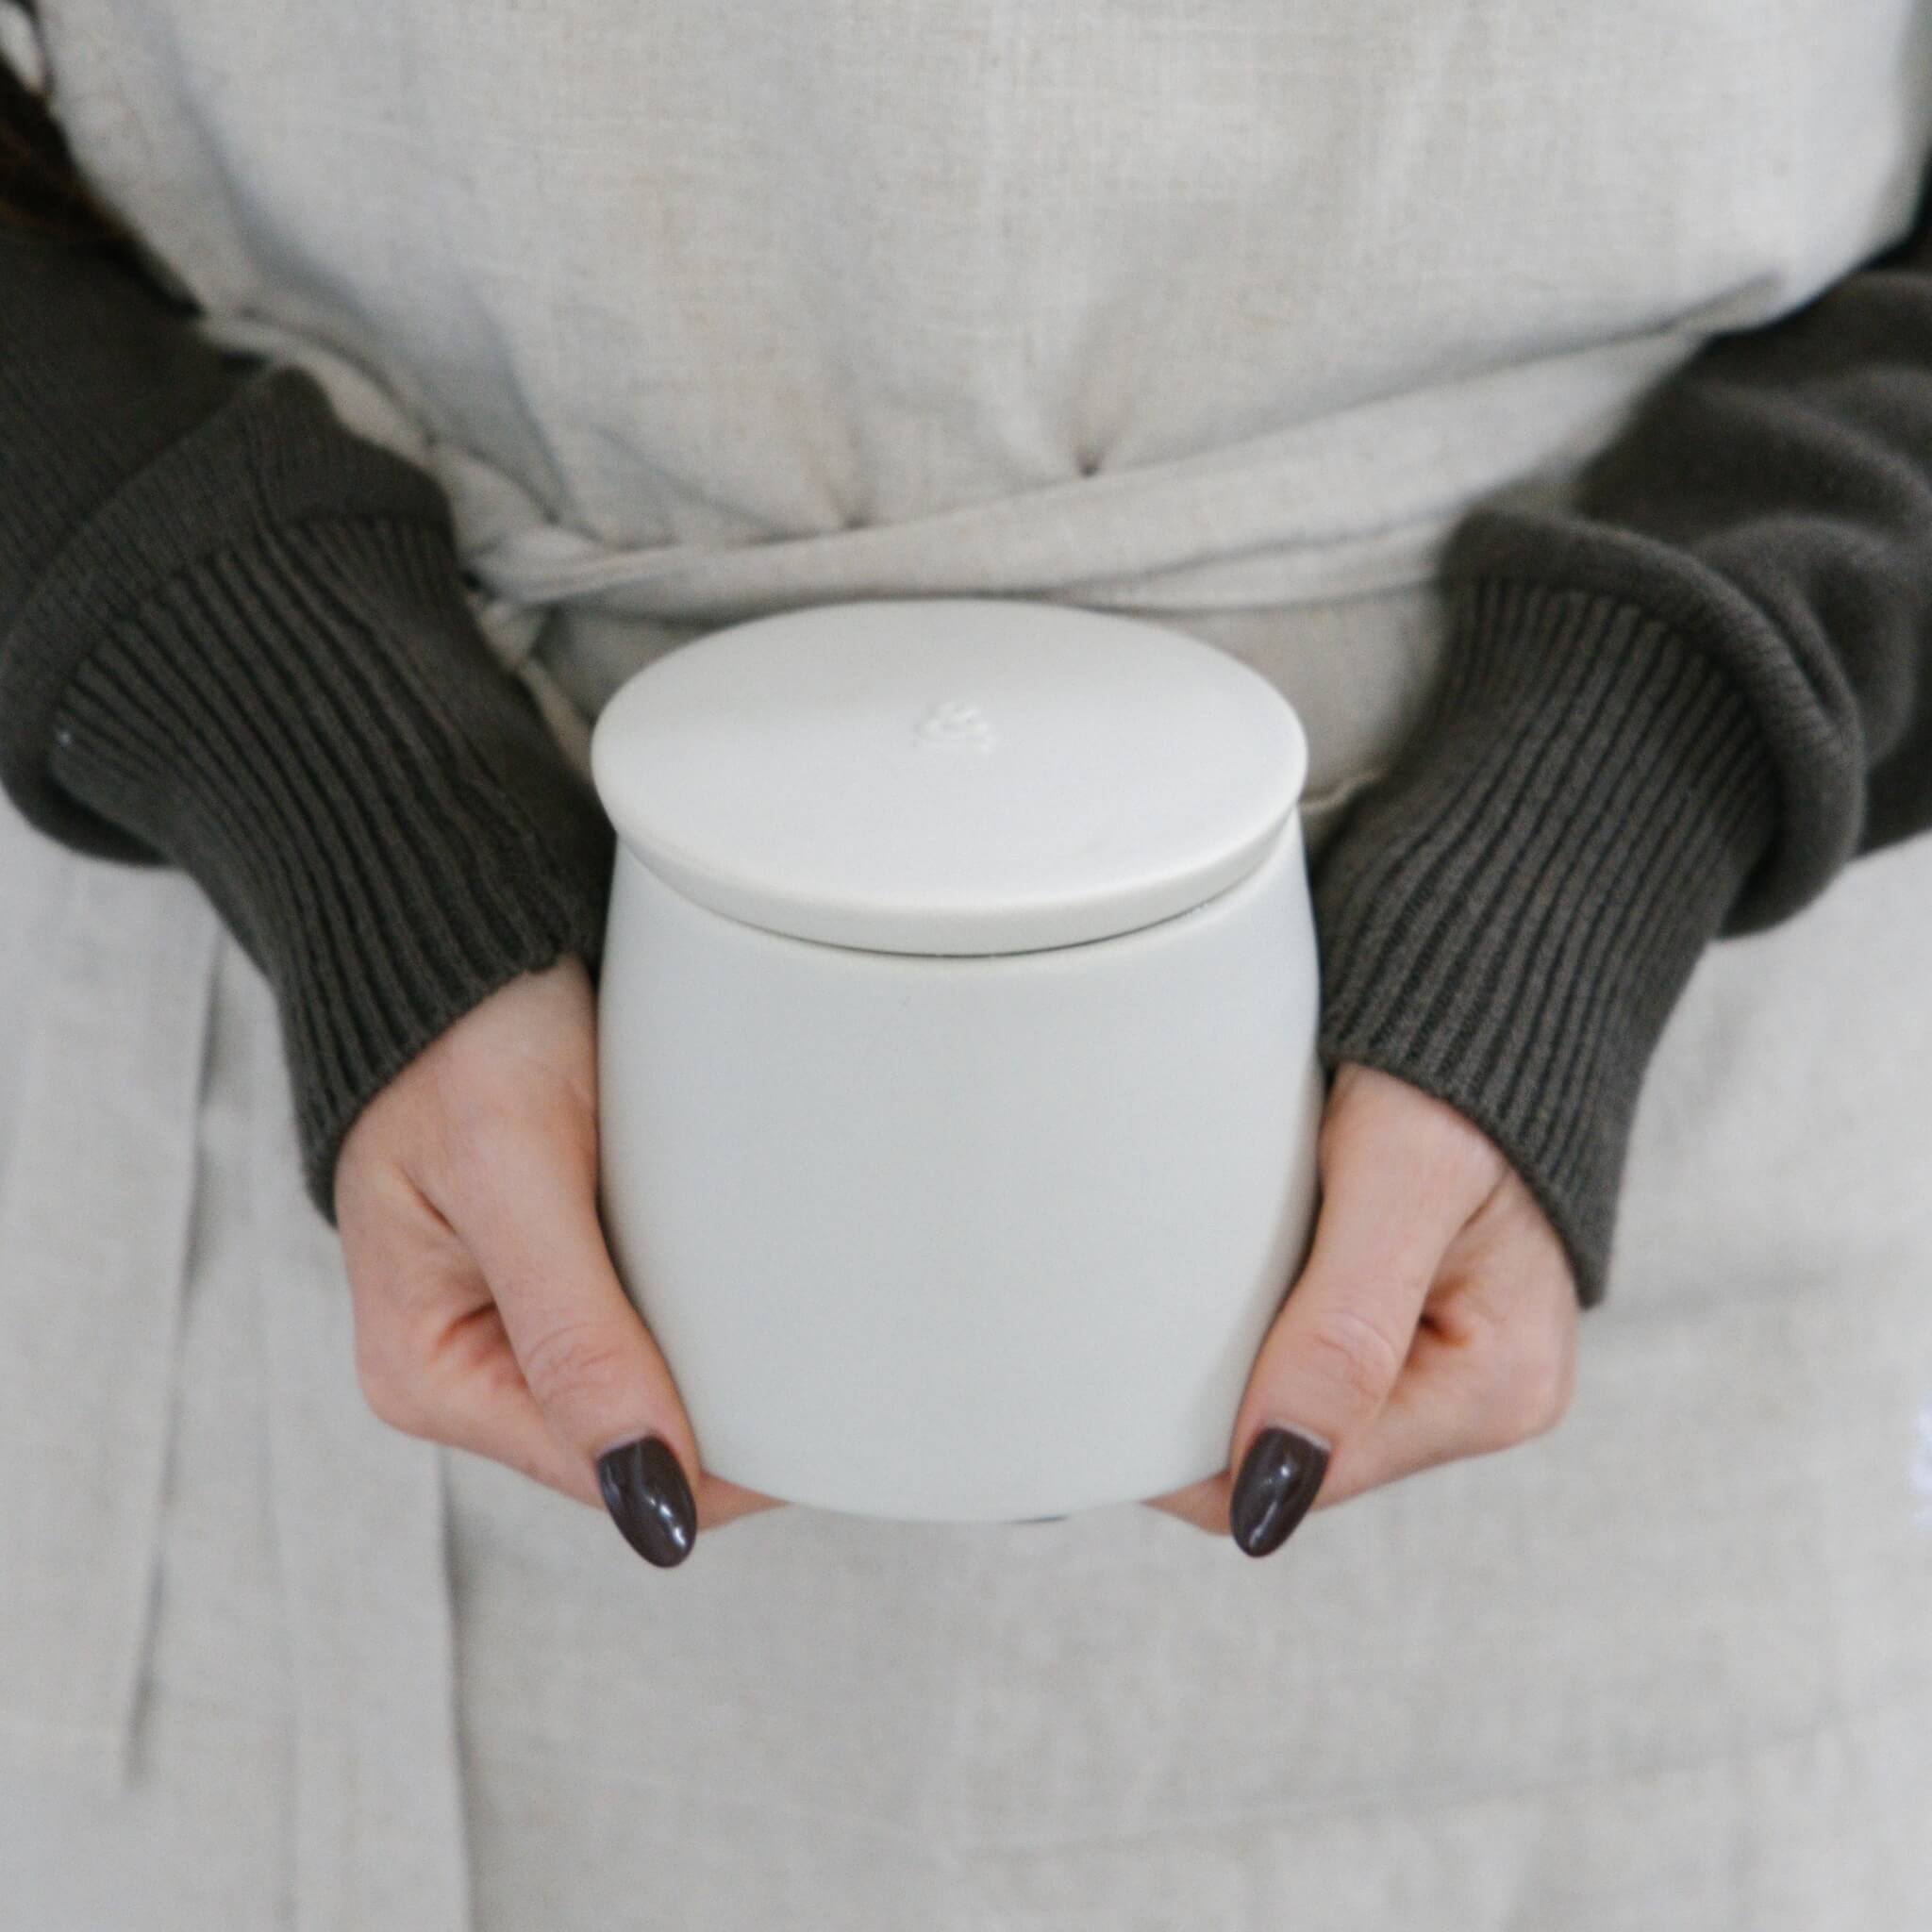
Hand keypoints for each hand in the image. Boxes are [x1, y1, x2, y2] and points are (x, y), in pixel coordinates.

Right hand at [334, 954, 784, 1566]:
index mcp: (426, 1371)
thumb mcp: (512, 1173)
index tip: (818, 1423)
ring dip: (724, 1360)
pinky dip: (712, 1306)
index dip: (714, 1465)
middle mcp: (471, 1361)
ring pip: (657, 1387)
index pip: (602, 1474)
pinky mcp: (572, 1267)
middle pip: (634, 1440)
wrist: (467, 931)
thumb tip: (651, 1508)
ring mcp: (525, 1317)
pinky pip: (660, 1321)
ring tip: (791, 1304)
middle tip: (822, 1352)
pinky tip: (751, 1271)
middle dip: (724, 1413)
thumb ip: (573, 1338)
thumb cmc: (464, 1033)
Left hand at [1143, 1061, 1579, 1552]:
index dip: (1199, 1457)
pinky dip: (1242, 1317)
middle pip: (1294, 1448)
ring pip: (1285, 1399)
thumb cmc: (1460, 1065)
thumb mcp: (1403, 1182)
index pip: (1309, 1477)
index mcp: (1501, 1387)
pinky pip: (1295, 1344)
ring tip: (1161, 1292)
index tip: (1101, 1404)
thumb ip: (1346, 1335)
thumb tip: (1269, 1497)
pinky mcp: (1399, 1304)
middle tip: (1114, 1334)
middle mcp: (1475, 1388)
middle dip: (1207, 1408)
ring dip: (1220, 1360)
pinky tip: (1207, 1269)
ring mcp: (1437, 1349)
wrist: (1490, 975)